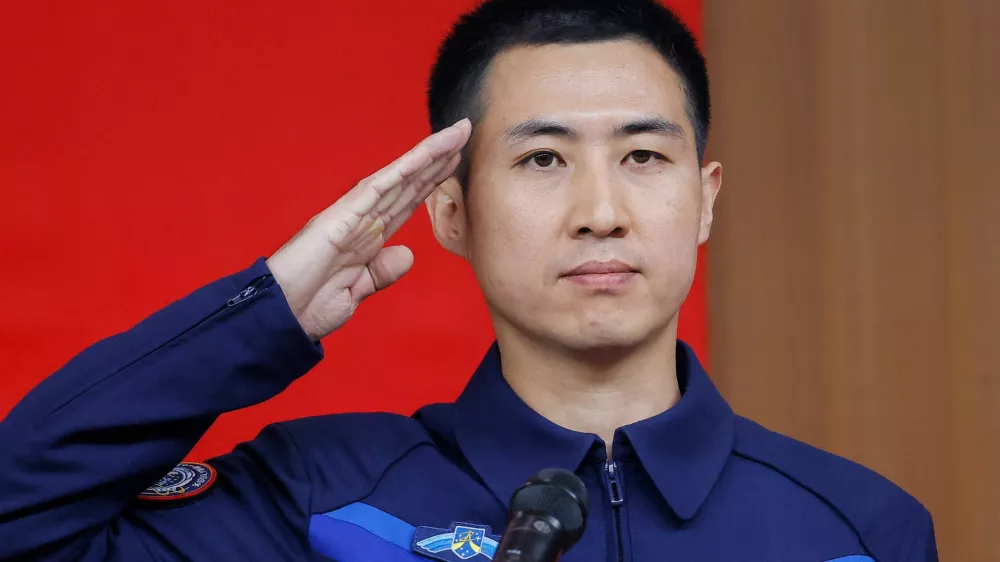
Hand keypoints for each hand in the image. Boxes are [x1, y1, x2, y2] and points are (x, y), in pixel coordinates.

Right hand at [265, 119, 471, 339]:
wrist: (280, 317)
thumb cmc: (309, 306)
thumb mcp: (357, 291)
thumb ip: (381, 272)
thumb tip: (406, 254)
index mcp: (368, 238)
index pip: (407, 202)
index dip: (432, 182)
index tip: (456, 163)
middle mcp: (363, 220)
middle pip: (409, 184)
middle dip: (438, 160)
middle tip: (465, 132)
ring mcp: (352, 215)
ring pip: (398, 177)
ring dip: (428, 155)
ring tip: (456, 133)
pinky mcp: (341, 216)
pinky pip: (376, 187)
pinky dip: (402, 169)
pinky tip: (425, 154)